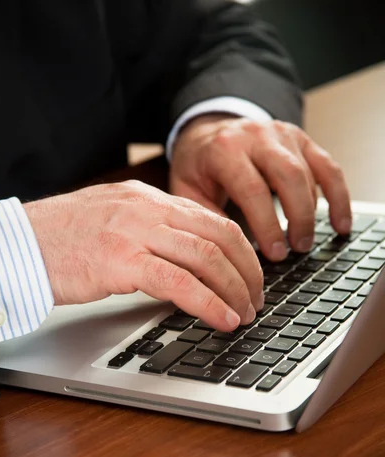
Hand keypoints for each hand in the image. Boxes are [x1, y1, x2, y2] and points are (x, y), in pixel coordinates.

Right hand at [24, 180, 263, 330]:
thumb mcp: (115, 222)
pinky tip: (223, 319)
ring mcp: (134, 232)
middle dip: (249, 272)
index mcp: (149, 199)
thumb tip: (188, 261)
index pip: (213, 221)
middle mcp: (148, 209)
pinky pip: (178, 282)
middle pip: (220, 236)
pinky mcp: (119, 261)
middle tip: (257, 299)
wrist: (18, 243)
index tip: (252, 276)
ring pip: (206, 257)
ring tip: (245, 313)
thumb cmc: (62, 237)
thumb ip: (152, 232)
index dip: (243, 251)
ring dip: (235, 290)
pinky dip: (208, 303)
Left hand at [170, 115, 351, 260]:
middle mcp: (256, 136)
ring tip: (306, 243)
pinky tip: (341, 222)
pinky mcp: (301, 140)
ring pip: (309, 172)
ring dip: (313, 212)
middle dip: (297, 217)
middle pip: (289, 176)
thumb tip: (226, 252)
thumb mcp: (187, 190)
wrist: (206, 133)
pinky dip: (338, 196)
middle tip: (296, 249)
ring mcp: (281, 134)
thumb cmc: (198, 166)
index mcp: (224, 149)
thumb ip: (205, 218)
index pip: (253, 189)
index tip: (275, 253)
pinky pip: (327, 167)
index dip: (267, 225)